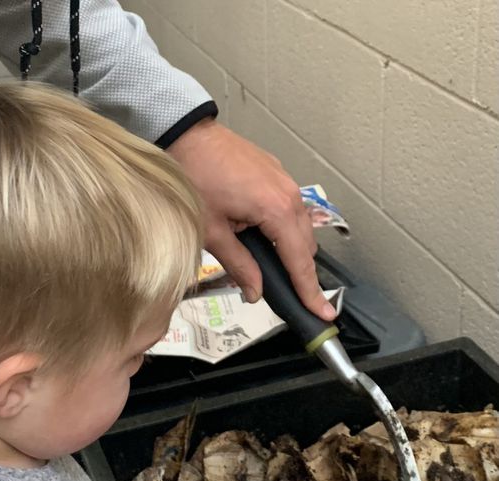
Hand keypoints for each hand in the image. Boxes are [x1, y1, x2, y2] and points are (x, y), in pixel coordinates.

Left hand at [168, 119, 335, 319]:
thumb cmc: (195, 178)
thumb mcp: (213, 232)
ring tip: (278, 274)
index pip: (300, 262)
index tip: (323, 313)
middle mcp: (289, 194)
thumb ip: (239, 265)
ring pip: (300, 229)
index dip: (310, 291)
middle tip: (297, 301)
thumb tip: (255, 292)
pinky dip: (286, 231)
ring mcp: (285, 181)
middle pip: (306, 247)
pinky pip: (291, 211)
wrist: (187, 136)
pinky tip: (267, 243)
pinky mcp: (277, 175)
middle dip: (302, 275)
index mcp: (277, 210)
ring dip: (292, 252)